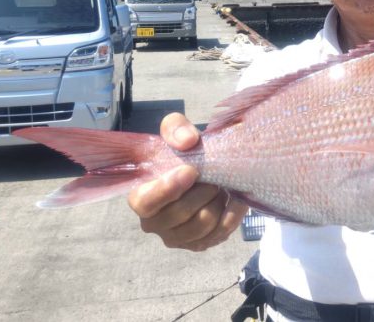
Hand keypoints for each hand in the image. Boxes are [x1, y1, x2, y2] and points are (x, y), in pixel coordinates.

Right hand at [127, 113, 248, 250]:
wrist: (202, 171)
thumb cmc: (182, 154)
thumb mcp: (175, 132)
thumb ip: (175, 128)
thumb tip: (188, 141)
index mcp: (140, 197)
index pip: (146, 202)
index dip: (168, 188)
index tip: (191, 170)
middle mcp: (153, 223)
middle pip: (181, 215)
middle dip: (203, 192)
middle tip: (213, 177)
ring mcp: (176, 237)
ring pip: (202, 225)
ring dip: (216, 203)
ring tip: (220, 187)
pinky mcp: (198, 244)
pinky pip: (220, 234)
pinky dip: (232, 215)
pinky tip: (233, 199)